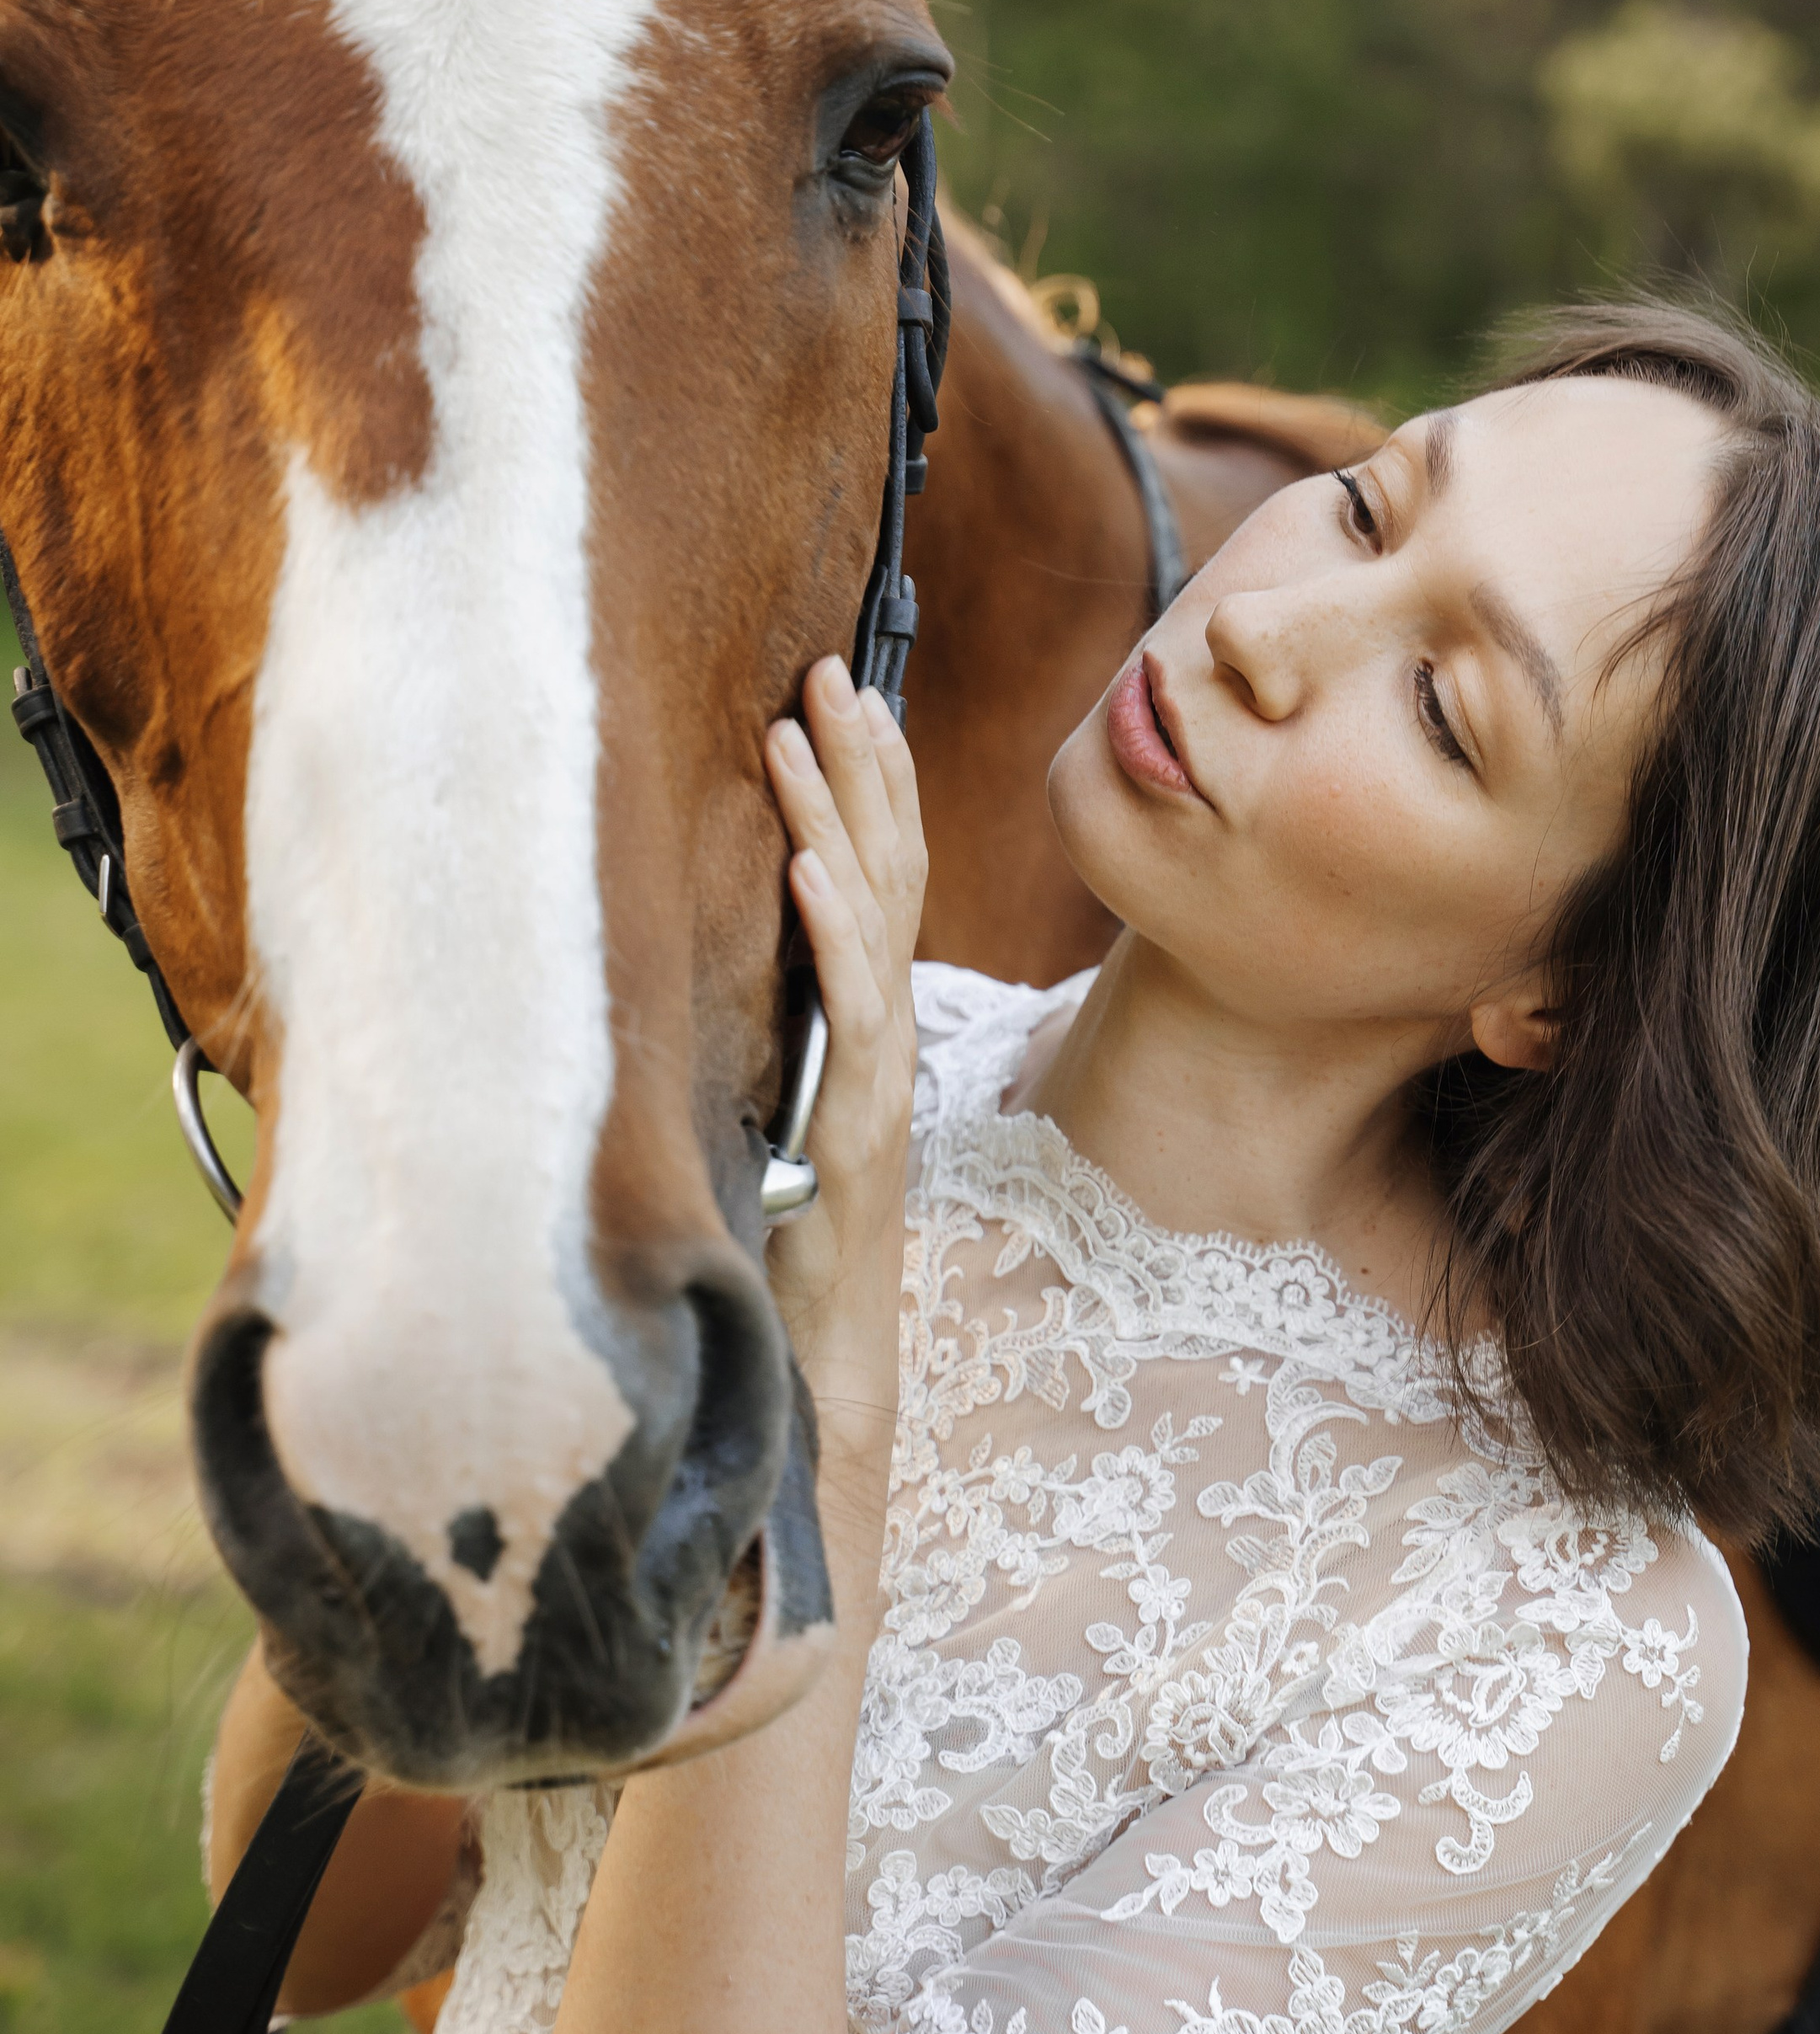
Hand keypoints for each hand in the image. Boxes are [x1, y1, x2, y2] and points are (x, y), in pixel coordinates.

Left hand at [762, 658, 925, 1415]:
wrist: (826, 1364)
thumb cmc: (792, 1242)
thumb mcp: (771, 1105)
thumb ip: (773, 1028)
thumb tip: (713, 944)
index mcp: (866, 1023)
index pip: (885, 874)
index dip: (873, 780)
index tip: (847, 692)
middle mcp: (886, 1037)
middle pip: (892, 872)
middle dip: (864, 764)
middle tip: (832, 669)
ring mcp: (880, 1081)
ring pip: (878, 925)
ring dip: (841, 818)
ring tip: (802, 732)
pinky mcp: (857, 1135)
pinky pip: (853, 1018)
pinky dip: (834, 935)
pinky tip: (805, 869)